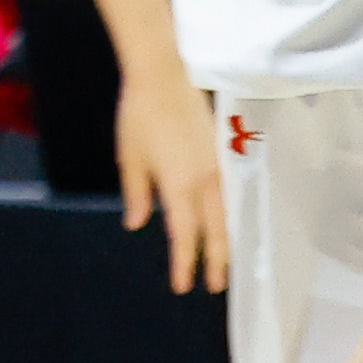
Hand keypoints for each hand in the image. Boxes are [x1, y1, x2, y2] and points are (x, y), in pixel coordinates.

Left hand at [121, 70, 229, 294]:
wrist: (165, 77)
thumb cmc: (140, 116)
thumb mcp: (130, 158)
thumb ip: (136, 194)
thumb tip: (137, 224)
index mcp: (179, 185)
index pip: (184, 234)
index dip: (184, 262)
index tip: (183, 285)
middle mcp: (206, 181)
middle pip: (215, 231)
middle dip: (216, 261)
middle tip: (213, 286)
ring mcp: (221, 167)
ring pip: (229, 215)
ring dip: (227, 241)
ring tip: (225, 263)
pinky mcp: (226, 154)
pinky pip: (233, 195)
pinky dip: (231, 216)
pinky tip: (228, 225)